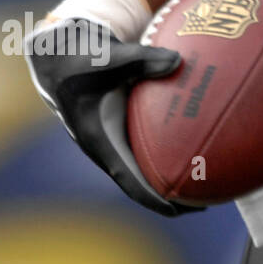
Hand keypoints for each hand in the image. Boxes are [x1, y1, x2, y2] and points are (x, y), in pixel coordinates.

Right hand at [26, 17, 198, 216]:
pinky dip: (166, 155)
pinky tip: (194, 149)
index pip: (131, 180)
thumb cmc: (80, 56)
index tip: (183, 210)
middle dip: (171, 196)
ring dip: (168, 180)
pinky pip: (144, 151)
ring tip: (205, 184)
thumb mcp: (109, 56)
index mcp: (100, 140)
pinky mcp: (117, 129)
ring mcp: (111, 140)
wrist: (56, 53)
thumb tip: (176, 61)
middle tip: (207, 200)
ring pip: (142, 169)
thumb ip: (142, 58)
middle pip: (141, 183)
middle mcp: (106, 147)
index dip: (156, 198)